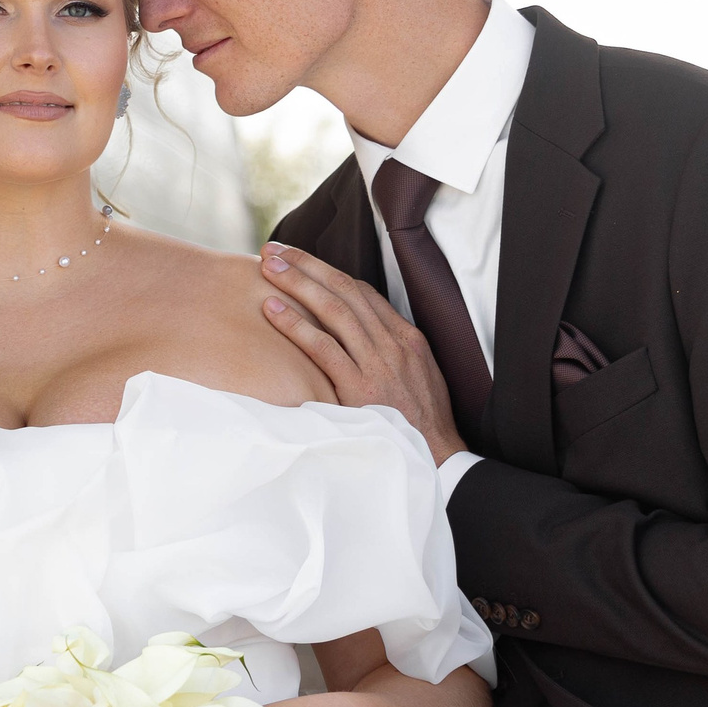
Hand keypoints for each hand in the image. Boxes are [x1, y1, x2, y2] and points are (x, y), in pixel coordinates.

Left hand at [259, 244, 466, 466]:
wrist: (438, 457)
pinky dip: (295, 324)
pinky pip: (322, 347)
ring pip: (333, 310)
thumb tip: (363, 340)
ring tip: (268, 266)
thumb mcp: (418, 378)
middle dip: (307, 265)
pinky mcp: (359, 387)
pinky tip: (272, 309)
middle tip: (275, 249)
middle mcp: (392, 343)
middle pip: (345, 290)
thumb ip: (391, 354)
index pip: (364, 293)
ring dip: (297, 283)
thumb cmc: (422, 423)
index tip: (302, 261)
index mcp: (406, 338)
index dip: (329, 273)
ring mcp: (377, 363)